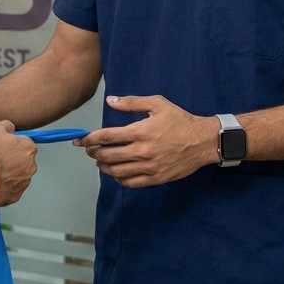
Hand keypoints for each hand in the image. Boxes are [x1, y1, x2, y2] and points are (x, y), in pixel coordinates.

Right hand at [0, 120, 37, 207]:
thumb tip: (9, 127)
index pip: (24, 141)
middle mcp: (31, 165)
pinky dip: (3, 185)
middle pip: (22, 158)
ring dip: (7, 172)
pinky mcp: (16, 195)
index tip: (3, 144)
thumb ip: (7, 125)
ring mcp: (24, 181)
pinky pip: (11, 187)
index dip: (11, 142)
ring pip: (17, 174)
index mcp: (29, 148)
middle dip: (10, 158)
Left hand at [77, 95, 218, 188]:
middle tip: (89, 150)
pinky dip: (119, 178)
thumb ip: (131, 102)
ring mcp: (148, 167)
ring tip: (100, 162)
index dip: (89, 139)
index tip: (81, 140)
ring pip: (116, 171)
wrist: (203, 141)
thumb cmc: (180, 120)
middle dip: (94, 153)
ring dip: (103, 167)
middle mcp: (142, 151)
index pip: (106, 137)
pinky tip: (116, 172)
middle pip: (107, 156)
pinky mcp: (155, 178)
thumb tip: (110, 101)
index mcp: (140, 131)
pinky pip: (130, 182)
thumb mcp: (157, 104)